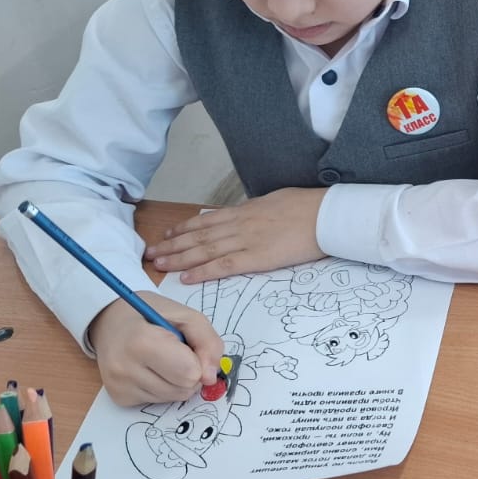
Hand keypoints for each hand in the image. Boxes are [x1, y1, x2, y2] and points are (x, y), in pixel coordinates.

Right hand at [89, 294, 223, 406]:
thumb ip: (208, 342)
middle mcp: (125, 368)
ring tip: (162, 360)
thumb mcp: (187, 316)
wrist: (110, 321)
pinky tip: (150, 369)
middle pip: (184, 389)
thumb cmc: (151, 315)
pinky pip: (158, 402)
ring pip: (173, 398)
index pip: (189, 373)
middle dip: (189, 372)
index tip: (188, 346)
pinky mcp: (119, 398)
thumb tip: (211, 376)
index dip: (198, 360)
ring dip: (177, 381)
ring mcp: (119, 386)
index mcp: (141, 342)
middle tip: (175, 352)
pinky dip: (162, 387)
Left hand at [145, 188, 324, 282]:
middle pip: (198, 235)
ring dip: (180, 258)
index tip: (167, 234)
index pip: (206, 220)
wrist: (326, 214)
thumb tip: (247, 214)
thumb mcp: (276, 201)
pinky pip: (225, 265)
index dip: (184, 228)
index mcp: (245, 211)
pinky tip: (187, 277)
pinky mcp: (258, 257)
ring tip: (160, 263)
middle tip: (151, 252)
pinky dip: (204, 271)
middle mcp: (240, 224)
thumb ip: (257, 211)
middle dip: (172, 245)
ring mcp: (247, 240)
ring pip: (205, 249)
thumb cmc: (308, 206)